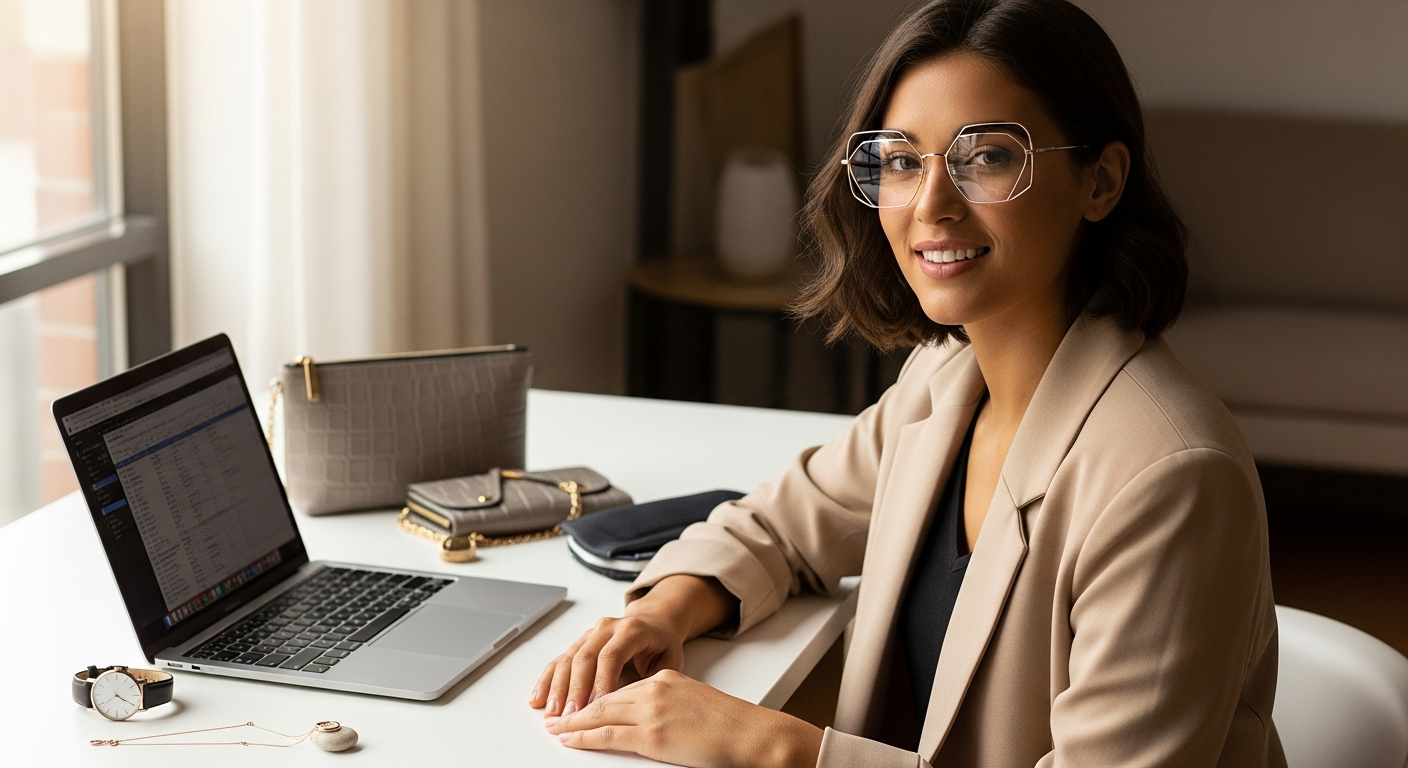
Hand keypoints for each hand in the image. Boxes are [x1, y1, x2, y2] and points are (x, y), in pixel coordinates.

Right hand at [529, 575, 736, 716]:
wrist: (654, 621)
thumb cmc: (662, 644)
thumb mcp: (670, 659)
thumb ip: (655, 677)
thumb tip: (637, 702)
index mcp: (631, 630)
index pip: (612, 654)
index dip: (602, 680)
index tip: (596, 705)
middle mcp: (606, 628)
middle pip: (585, 657)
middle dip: (576, 689)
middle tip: (570, 715)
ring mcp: (590, 634)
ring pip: (568, 659)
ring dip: (558, 688)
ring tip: (552, 712)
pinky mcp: (579, 643)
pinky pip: (559, 660)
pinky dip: (547, 680)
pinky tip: (538, 697)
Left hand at [545, 669, 822, 767]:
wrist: (753, 734)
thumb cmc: (734, 726)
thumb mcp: (696, 704)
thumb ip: (671, 705)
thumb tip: (656, 720)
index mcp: (667, 679)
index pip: (622, 687)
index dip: (597, 695)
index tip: (581, 702)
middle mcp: (656, 689)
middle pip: (605, 697)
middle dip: (577, 704)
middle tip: (555, 711)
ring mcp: (652, 711)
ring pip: (600, 713)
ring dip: (573, 720)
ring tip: (554, 725)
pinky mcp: (652, 735)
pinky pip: (608, 735)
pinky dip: (584, 737)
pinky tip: (569, 738)